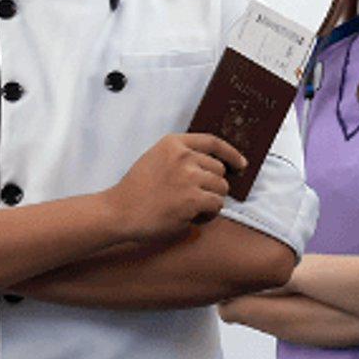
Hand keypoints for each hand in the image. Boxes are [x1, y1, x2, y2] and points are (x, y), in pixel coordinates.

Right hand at [103, 133, 245, 242]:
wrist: (119, 211)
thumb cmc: (135, 191)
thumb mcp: (155, 159)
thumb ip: (179, 157)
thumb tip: (211, 167)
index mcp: (173, 143)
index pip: (213, 142)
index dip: (230, 153)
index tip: (240, 163)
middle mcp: (183, 157)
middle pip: (219, 169)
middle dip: (212, 185)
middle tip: (195, 198)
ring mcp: (189, 177)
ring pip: (221, 188)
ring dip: (211, 200)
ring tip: (192, 208)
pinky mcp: (193, 199)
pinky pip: (217, 205)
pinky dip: (208, 214)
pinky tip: (192, 216)